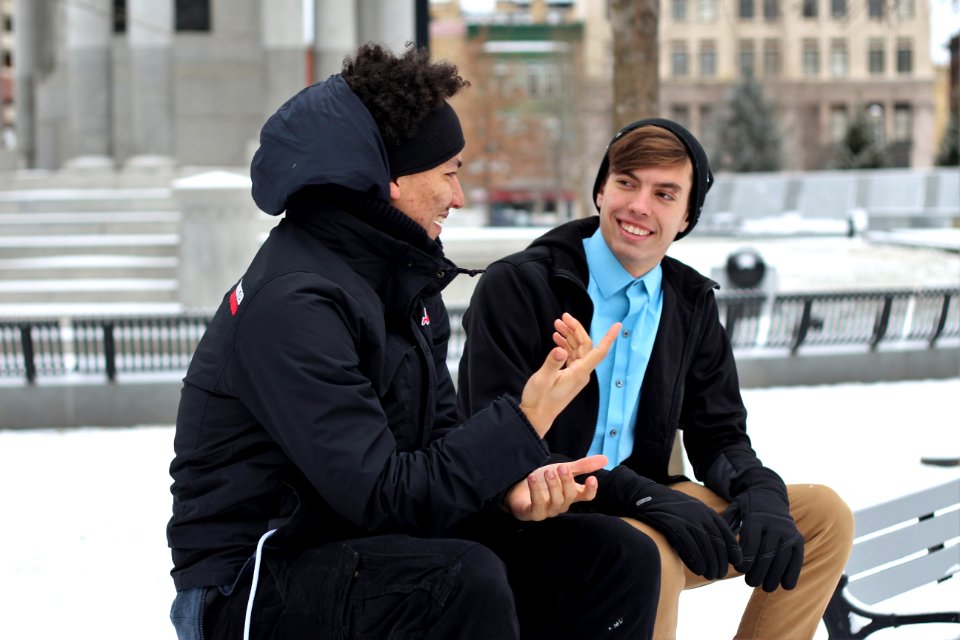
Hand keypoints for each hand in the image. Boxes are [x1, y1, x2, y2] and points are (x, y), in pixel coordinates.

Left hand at [505, 455, 607, 521]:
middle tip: (561, 468)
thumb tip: (606, 458)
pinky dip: (535, 491)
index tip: (593, 478)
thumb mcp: (562, 470)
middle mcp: (561, 504)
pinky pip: (536, 505)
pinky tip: (532, 478)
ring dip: (553, 486)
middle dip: (567, 482)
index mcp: (571, 495)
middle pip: (570, 496)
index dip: (590, 490)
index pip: (586, 496)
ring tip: (548, 472)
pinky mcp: (533, 514)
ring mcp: (548, 511)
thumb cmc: (544, 481)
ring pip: (555, 502)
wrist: (518, 488)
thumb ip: (582, 466)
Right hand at [519, 313, 619, 436]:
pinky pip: (572, 356)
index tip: (617, 325)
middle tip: (563, 316)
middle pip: (585, 345)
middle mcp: (581, 373)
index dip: (609, 338)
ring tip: (557, 324)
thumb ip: (552, 362)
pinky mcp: (569, 376)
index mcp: (579, 373)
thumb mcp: (543, 379)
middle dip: (576, 329)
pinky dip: (565, 345)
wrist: (536, 416)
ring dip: (569, 336)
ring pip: (578, 349)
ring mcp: (576, 374)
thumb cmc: (539, 399)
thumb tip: (560, 348)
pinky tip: (557, 338)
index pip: (599, 352)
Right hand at [630, 481, 741, 579]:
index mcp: (707, 512)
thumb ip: (705, 525)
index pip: (726, 533)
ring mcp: (686, 519)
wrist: (646, 495)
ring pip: (704, 545)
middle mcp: (700, 514)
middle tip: (719, 575)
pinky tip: (698, 570)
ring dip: (710, 563)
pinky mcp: (673, 524)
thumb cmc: (671, 509)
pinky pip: (688, 545)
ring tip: (710, 575)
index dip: (734, 550)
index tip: (737, 564)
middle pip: (717, 542)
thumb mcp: (692, 512)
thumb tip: (718, 547)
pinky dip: (696, 559)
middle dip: (720, 561)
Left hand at [722, 482, 803, 591]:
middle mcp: (774, 524)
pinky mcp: (798, 538)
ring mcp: (788, 532)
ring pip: (782, 557)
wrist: (769, 494)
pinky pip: (797, 558)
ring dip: (774, 575)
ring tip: (765, 587)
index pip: (751, 542)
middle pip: (767, 552)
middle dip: (758, 571)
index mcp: (756, 518)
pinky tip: (786, 585)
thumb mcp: (734, 509)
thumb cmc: (746, 507)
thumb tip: (716, 541)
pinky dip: (792, 572)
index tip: (739, 569)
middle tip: (750, 582)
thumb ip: (726, 524)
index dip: (746, 559)